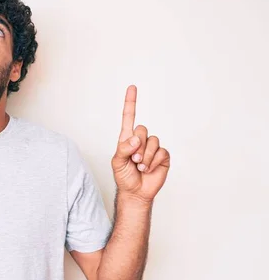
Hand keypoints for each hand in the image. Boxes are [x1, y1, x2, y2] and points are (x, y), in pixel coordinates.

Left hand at [111, 85, 169, 202]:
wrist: (136, 192)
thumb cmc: (124, 176)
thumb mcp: (117, 162)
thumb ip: (124, 148)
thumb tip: (136, 138)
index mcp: (127, 139)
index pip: (129, 117)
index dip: (131, 102)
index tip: (132, 87)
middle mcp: (141, 140)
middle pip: (142, 129)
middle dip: (137, 145)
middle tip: (133, 159)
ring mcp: (152, 148)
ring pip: (153, 141)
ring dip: (145, 156)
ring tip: (140, 166)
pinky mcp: (163, 156)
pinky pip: (161, 152)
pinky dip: (153, 162)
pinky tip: (149, 169)